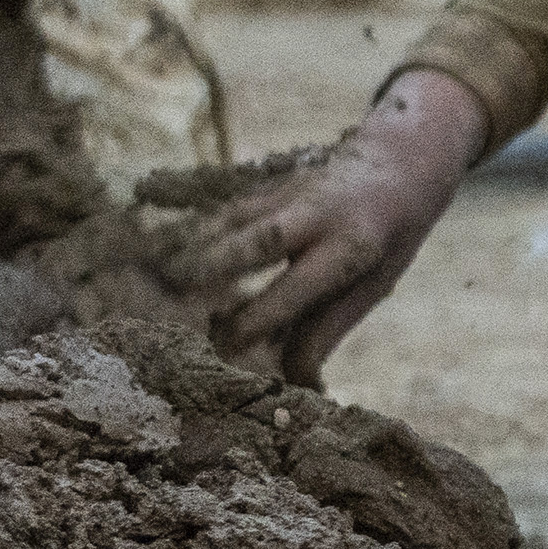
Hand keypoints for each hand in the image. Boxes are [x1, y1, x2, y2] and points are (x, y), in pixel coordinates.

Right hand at [160, 69, 492, 385]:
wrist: (400, 162)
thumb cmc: (386, 239)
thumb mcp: (372, 284)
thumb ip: (327, 329)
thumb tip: (298, 386)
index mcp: (351, 248)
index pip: (297, 288)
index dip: (258, 319)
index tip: (224, 346)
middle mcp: (318, 217)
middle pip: (258, 241)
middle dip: (212, 268)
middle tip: (170, 300)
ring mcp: (289, 195)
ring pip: (232, 221)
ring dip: (190, 248)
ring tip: (146, 278)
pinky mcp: (268, 185)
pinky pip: (224, 212)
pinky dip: (190, 231)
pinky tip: (156, 251)